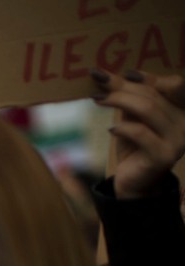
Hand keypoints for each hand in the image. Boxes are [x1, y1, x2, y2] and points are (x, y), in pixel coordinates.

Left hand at [91, 69, 184, 197]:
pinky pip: (141, 132)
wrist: (133, 182)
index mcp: (181, 111)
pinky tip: (111, 129)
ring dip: (119, 101)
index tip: (123, 74)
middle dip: (123, 88)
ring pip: (148, 109)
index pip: (173, 85)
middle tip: (99, 86)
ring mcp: (177, 140)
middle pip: (154, 95)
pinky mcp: (163, 155)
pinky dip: (123, 127)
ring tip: (98, 100)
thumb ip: (129, 100)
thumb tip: (107, 77)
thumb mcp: (132, 119)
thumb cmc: (133, 148)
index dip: (149, 77)